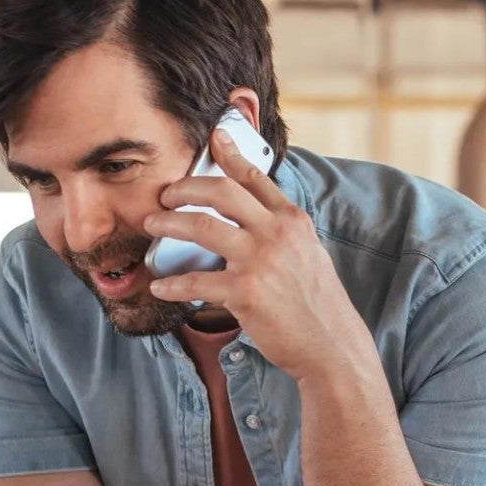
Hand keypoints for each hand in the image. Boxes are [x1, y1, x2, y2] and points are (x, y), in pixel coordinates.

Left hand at [143, 127, 373, 381]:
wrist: (332, 346)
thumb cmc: (318, 305)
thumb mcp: (309, 255)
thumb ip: (283, 232)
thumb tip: (256, 219)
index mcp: (292, 221)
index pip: (256, 178)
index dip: (231, 155)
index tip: (215, 138)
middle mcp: (276, 233)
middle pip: (221, 192)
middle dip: (185, 188)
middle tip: (165, 195)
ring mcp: (260, 261)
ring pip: (202, 226)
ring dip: (169, 224)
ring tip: (153, 226)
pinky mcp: (246, 292)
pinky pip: (196, 281)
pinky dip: (173, 284)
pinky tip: (161, 286)